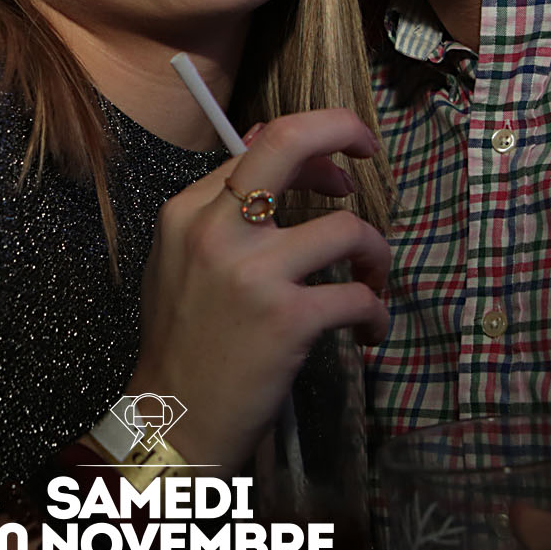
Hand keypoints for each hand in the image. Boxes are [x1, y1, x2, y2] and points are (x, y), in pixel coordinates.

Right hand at [129, 108, 390, 471]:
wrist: (174, 419)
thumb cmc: (183, 341)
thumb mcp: (180, 259)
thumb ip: (220, 206)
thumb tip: (263, 137)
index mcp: (187, 211)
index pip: (260, 145)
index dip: (311, 148)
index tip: (333, 175)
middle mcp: (216, 230)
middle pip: (291, 141)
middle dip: (343, 130)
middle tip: (369, 153)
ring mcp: (253, 273)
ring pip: (347, 227)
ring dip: (376, 252)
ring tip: (373, 279)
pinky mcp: (288, 318)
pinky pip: (359, 295)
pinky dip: (376, 313)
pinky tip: (367, 330)